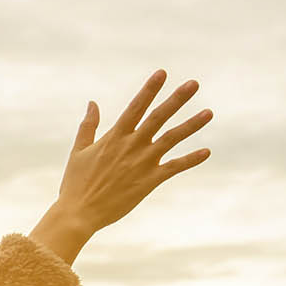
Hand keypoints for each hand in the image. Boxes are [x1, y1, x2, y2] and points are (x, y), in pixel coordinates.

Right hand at [32, 70, 212, 262]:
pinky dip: (190, 160)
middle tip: (194, 84)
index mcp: (114, 136)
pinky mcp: (149, 181)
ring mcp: (142, 163)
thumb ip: (89, 125)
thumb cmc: (75, 183)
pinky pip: (174, 168)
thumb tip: (93, 102)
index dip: (150, 89)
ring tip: (209, 112)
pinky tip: (206, 151)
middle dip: (177, 99)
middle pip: (158, 117)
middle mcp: (131, 146)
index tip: (162, 73)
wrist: (79, 213)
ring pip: (171, 139)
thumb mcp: (79, 150)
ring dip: (191, 125)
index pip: (136, 107)